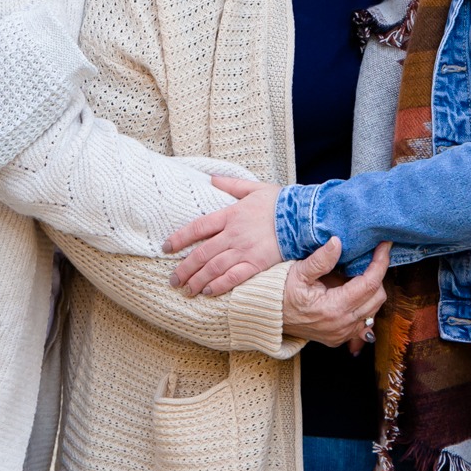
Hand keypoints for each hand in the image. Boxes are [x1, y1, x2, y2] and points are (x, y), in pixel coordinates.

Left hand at [165, 177, 280, 295]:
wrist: (303, 216)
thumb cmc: (280, 202)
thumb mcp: (254, 188)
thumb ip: (231, 185)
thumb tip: (211, 178)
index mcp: (231, 215)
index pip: (197, 228)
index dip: (179, 238)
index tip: (166, 248)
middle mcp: (233, 234)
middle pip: (202, 253)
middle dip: (185, 268)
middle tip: (174, 280)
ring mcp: (245, 250)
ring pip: (214, 268)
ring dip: (197, 280)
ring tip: (187, 289)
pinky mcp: (257, 264)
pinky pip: (234, 278)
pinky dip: (219, 286)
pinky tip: (209, 292)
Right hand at [282, 239, 390, 351]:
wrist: (268, 317)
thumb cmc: (281, 293)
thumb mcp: (298, 272)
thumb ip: (320, 259)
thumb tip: (337, 242)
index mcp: (334, 308)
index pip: (369, 284)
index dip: (380, 262)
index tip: (384, 246)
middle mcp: (342, 325)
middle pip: (377, 298)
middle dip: (377, 276)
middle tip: (371, 258)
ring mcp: (341, 334)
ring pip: (373, 311)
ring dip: (371, 291)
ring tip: (359, 273)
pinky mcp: (339, 338)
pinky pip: (363, 321)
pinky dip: (364, 305)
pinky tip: (353, 292)